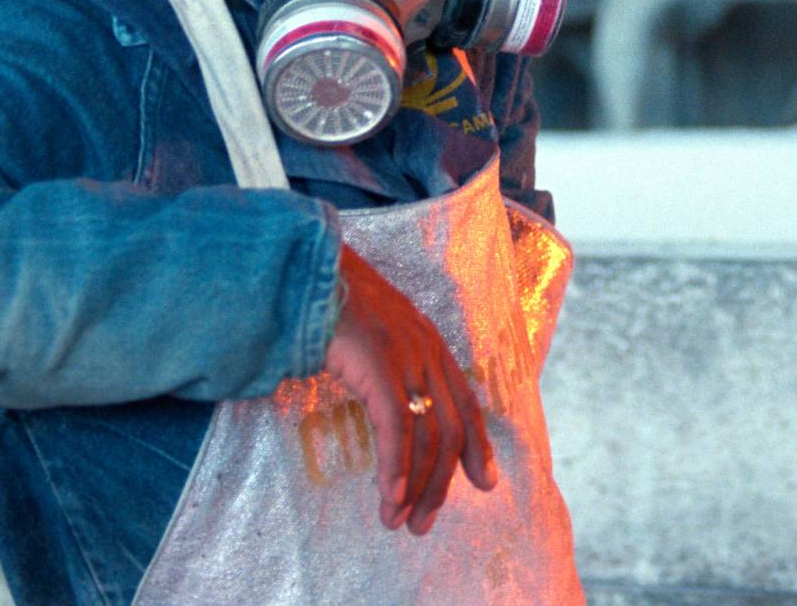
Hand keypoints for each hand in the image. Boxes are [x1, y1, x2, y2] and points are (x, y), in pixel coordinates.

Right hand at [322, 245, 497, 533]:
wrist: (311, 273)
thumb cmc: (335, 308)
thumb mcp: (378, 339)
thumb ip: (394, 369)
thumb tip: (392, 409)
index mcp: (432, 345)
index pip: (467, 403)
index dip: (478, 446)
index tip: (486, 483)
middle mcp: (428, 352)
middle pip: (450, 429)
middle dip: (442, 482)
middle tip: (425, 524)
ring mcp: (407, 358)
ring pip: (426, 435)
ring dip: (414, 486)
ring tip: (400, 522)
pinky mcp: (381, 367)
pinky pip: (397, 428)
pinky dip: (396, 468)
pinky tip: (391, 497)